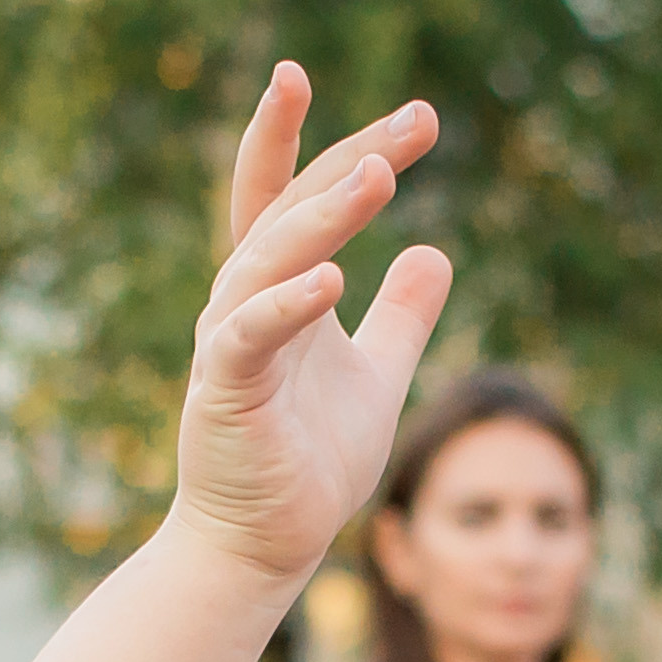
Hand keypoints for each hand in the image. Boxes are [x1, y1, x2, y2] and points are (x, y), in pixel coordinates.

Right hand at [170, 64, 453, 587]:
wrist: (262, 544)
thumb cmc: (310, 464)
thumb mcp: (378, 378)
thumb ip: (402, 318)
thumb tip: (435, 251)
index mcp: (281, 289)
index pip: (301, 197)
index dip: (345, 145)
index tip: (417, 117)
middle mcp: (247, 300)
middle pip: (292, 206)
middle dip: (349, 156)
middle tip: (417, 119)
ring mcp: (230, 341)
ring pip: (270, 256)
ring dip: (324, 215)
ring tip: (380, 175)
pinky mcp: (225, 390)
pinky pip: (251, 335)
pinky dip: (288, 303)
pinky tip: (333, 277)